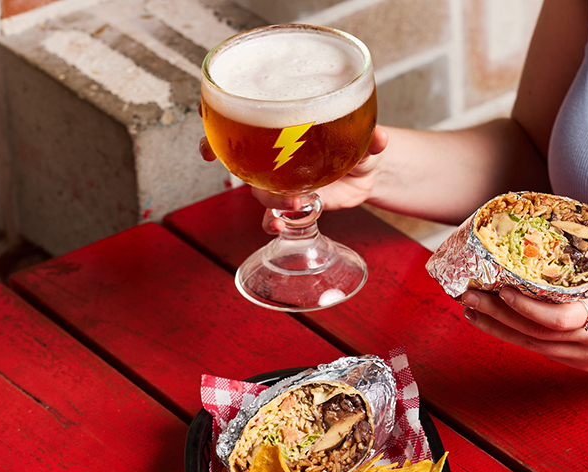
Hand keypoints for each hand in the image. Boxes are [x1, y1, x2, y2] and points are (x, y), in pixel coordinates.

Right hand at [198, 125, 389, 233]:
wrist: (370, 170)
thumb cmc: (358, 142)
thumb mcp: (365, 138)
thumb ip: (370, 138)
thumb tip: (380, 138)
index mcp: (284, 133)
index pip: (242, 126)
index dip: (216, 133)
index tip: (206, 142)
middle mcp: (276, 157)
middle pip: (245, 165)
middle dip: (250, 174)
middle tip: (282, 182)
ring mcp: (282, 183)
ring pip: (261, 193)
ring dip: (274, 201)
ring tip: (301, 203)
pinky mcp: (294, 205)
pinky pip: (275, 219)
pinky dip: (275, 225)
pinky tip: (283, 228)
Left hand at [460, 260, 587, 370]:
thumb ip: (581, 261)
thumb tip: (538, 235)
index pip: (558, 317)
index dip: (525, 307)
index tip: (499, 289)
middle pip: (537, 333)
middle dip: (497, 315)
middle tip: (467, 295)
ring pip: (535, 346)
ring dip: (498, 329)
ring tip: (471, 311)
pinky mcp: (584, 364)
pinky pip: (543, 352)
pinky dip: (517, 337)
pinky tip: (496, 325)